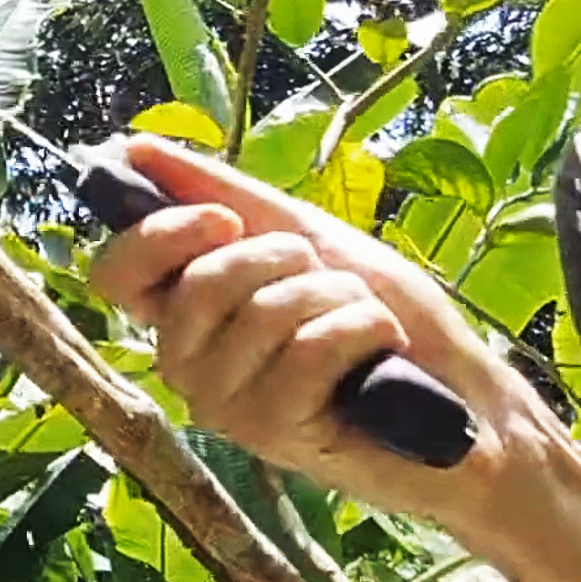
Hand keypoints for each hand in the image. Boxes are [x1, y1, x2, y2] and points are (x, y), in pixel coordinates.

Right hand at [85, 134, 534, 516]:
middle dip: (281, 257)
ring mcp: (226, 407)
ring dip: (336, 297)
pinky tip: (380, 356)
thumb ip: (221, 194)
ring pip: (263, 311)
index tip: (223, 217)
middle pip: (198, 282)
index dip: (159, 234)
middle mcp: (188, 367)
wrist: (467, 402)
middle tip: (320, 279)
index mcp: (184, 317)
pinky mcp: (275, 433)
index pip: (113, 274)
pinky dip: (363, 330)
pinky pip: (309, 348)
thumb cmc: (385, 319)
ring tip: (363, 324)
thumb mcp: (305, 237)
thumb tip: (132, 148)